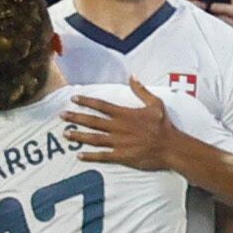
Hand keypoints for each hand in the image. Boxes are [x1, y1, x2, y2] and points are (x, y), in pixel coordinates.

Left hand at [62, 77, 181, 171]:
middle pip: (93, 121)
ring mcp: (119, 143)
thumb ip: (141, 90)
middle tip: (62, 116)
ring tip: (66, 134)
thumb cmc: (164, 125)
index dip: (86, 101)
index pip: (101, 106)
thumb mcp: (155, 103)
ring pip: (94, 138)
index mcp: (125, 114)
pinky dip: (90, 156)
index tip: (73, 98)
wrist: (171, 147)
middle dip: (76, 117)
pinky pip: (103, 156)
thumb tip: (132, 76)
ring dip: (79, 136)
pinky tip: (79, 155)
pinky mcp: (122, 156)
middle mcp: (119, 128)